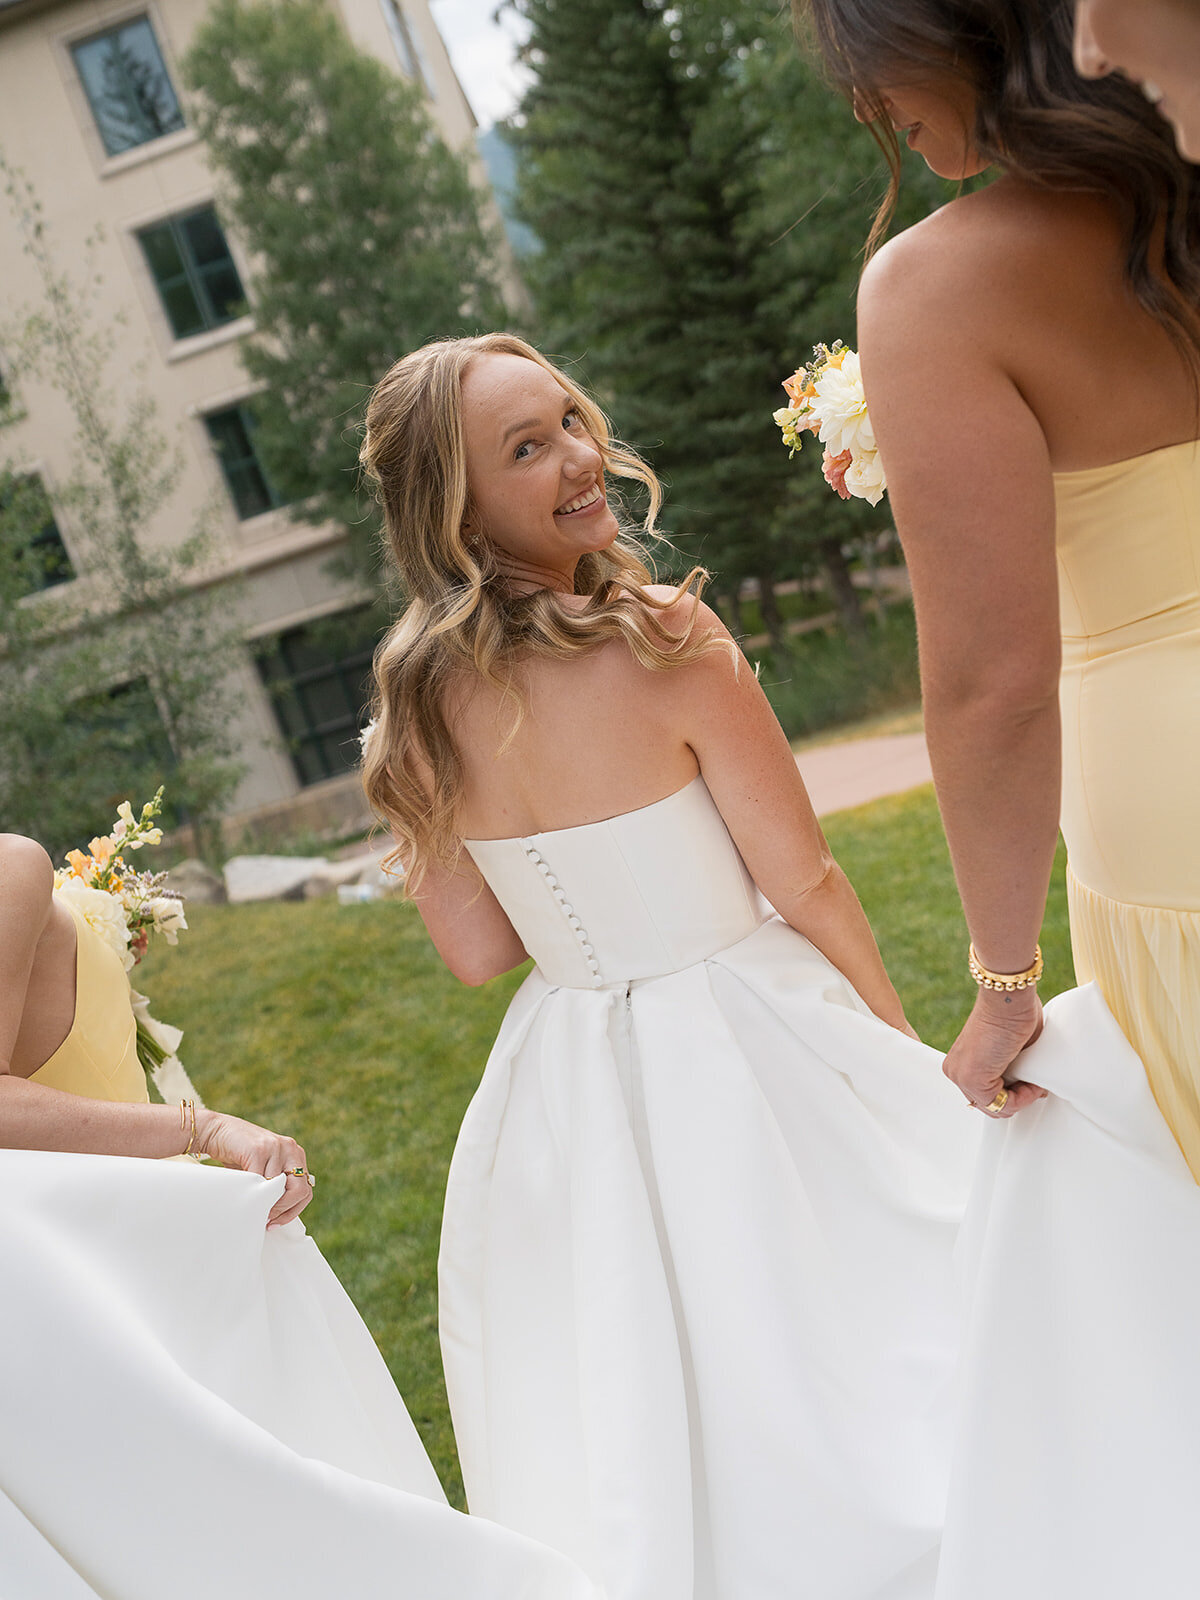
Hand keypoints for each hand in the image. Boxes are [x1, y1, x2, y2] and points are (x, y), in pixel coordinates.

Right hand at [194, 1109, 314, 1227]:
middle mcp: (290, 1149)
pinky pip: (259, 1180)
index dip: (293, 1210)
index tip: (276, 1222)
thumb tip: (277, 1216)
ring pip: (278, 1187)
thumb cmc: (240, 1156)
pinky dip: (252, 1192)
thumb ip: (275, 1185)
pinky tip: (245, 1196)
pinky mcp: (259, 1149)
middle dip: (283, 1210)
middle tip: (266, 1219)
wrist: (218, 1132)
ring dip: (265, 1203)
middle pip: (299, 1190)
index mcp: (296, 1155)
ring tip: (253, 1209)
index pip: (306, 1190)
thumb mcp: (264, 1169)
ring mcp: (276, 1147)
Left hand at [943, 986, 1047, 1116]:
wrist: (1008, 999)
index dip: (1012, 1095)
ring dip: (1022, 1099)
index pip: (985, 1096)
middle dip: (1017, 1099)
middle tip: (1035, 1085)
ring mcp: (960, 1075)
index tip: (1031, 1084)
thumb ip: (1014, 1070)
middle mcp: (956, 1070)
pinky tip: (1032, 1083)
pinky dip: (1023, 1098)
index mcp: (962, 1062)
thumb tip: (1032, 1086)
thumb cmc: (1015, 1014)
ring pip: (995, 1108)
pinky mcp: (972, 1079)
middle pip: (989, 1105)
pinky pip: (1001, 1105)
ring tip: (1035, 1082)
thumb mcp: (1014, 1050)